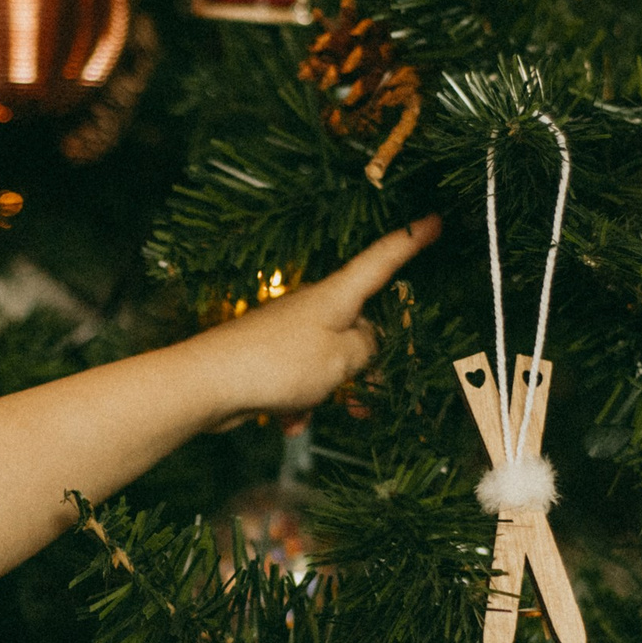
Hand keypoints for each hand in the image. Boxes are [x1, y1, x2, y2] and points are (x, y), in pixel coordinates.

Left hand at [192, 217, 441, 423]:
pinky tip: (288, 421)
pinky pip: (302, 380)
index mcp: (336, 297)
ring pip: (332, 360)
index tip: (434, 220)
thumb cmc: (277, 364)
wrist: (207, 384)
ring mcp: (291, 331)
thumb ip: (368, 349)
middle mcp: (314, 307)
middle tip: (373, 392)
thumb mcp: (341, 359)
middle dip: (370, 363)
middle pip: (360, 326)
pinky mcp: (271, 358)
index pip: (381, 261)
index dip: (410, 242)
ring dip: (334, 391)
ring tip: (324, 411)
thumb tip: (369, 342)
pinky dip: (301, 402)